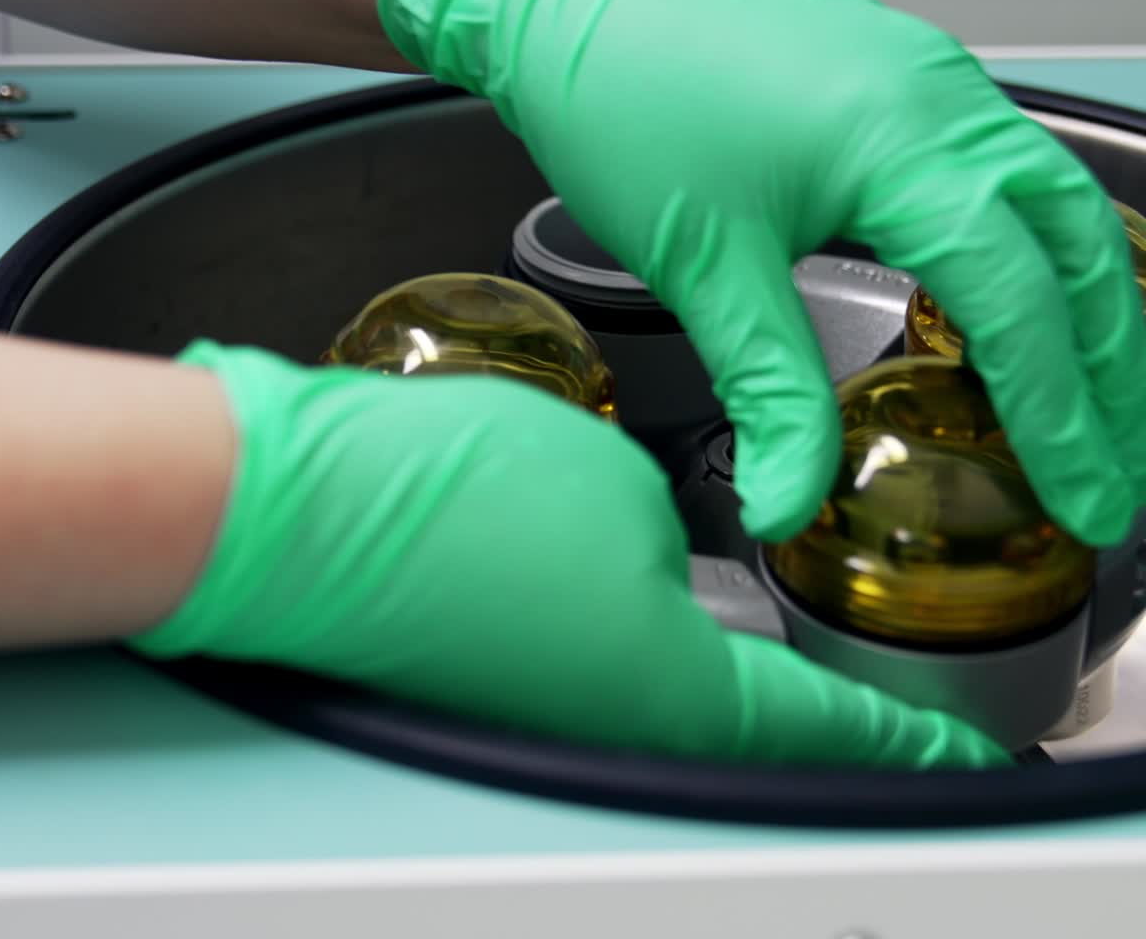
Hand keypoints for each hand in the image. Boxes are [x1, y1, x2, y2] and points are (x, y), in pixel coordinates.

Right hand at [132, 342, 1005, 767]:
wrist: (289, 512)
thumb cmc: (438, 501)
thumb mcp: (616, 486)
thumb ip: (671, 533)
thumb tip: (659, 554)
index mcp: (668, 700)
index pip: (827, 736)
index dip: (900, 739)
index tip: (945, 749)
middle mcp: (605, 730)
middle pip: (746, 736)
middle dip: (814, 709)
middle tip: (858, 677)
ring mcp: (542, 711)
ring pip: (663, 702)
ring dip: (716, 665)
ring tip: (751, 625)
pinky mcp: (487, 676)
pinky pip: (589, 669)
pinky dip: (630, 639)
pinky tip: (623, 592)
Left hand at [378, 0, 1145, 546]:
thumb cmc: (626, 107)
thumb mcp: (702, 267)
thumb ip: (768, 391)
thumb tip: (788, 503)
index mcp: (906, 145)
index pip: (1020, 301)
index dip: (1063, 416)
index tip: (1089, 500)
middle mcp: (943, 98)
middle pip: (1079, 247)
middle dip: (1112, 367)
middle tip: (1119, 466)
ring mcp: (928, 74)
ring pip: (1053, 200)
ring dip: (1084, 305)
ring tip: (1091, 402)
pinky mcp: (898, 71)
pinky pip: (1001, 166)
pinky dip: (1030, 246)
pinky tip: (1009, 300)